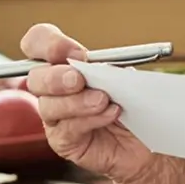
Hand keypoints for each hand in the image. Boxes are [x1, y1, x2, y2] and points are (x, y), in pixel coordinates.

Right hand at [21, 24, 156, 183]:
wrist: (148, 139)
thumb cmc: (133, 103)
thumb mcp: (125, 77)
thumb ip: (110, 68)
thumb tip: (102, 64)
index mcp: (64, 63)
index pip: (38, 42)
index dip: (48, 43)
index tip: (75, 52)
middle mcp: (54, 88)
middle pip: (35, 77)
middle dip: (57, 77)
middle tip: (79, 79)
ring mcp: (55, 116)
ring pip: (48, 106)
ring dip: (77, 101)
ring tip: (103, 100)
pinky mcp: (63, 141)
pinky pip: (68, 129)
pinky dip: (90, 119)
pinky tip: (110, 114)